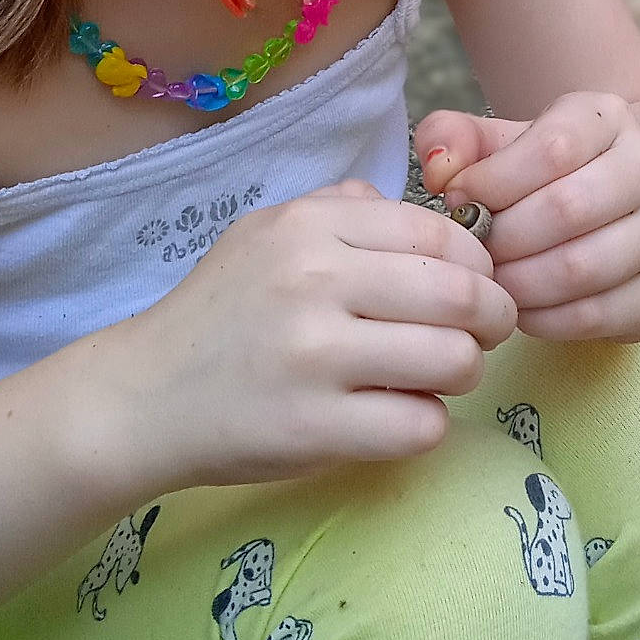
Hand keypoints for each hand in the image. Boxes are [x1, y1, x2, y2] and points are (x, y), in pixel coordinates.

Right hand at [109, 182, 516, 489]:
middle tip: (485, 333)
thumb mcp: (266, 233)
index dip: (477, 263)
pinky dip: (425, 423)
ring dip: (462, 372)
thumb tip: (428, 211)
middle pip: (460, 295)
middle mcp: (314, 282)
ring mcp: (315, 358)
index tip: (478, 284)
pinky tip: (397, 415)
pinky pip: (421, 425)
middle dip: (493, 317)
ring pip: (453, 360)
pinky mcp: (315, 430)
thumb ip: (343, 209)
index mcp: (308, 227)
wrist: (146, 395)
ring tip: (435, 375)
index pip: (437, 233)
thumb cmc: (220, 312)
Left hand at [416, 94, 639, 342]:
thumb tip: (439, 166)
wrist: (624, 207)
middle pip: (568, 209)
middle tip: (472, 253)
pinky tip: (520, 308)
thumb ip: (454, 138)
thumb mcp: (500, 142)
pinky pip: (596, 315)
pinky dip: (545, 319)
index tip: (457, 200)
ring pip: (582, 267)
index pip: (553, 147)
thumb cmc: (546, 173)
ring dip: (520, 283)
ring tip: (491, 282)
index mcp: (609, 118)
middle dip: (504, 238)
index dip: (494, 181)